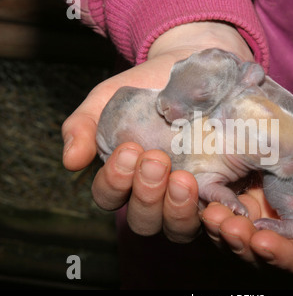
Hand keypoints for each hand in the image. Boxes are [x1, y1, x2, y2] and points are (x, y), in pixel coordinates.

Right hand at [61, 21, 253, 242]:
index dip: (115, 182)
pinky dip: (215, 212)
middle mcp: (155, 195)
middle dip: (146, 196)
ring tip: (184, 179)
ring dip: (178, 210)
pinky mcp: (218, 190)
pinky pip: (215, 214)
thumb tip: (71, 161)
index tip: (128, 151)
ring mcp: (187, 196)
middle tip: (155, 161)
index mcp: (125, 179)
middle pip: (144, 220)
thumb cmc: (143, 88)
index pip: (110, 197)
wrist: (189, 67)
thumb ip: (83, 126)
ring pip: (178, 228)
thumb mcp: (106, 100)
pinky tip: (217, 195)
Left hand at [201, 88, 292, 287]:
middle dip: (244, 242)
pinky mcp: (263, 189)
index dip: (285, 257)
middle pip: (269, 251)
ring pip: (248, 230)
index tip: (263, 243)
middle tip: (225, 225)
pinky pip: (240, 202)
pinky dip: (225, 201)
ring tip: (212, 211)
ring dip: (227, 225)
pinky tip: (210, 193)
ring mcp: (280, 211)